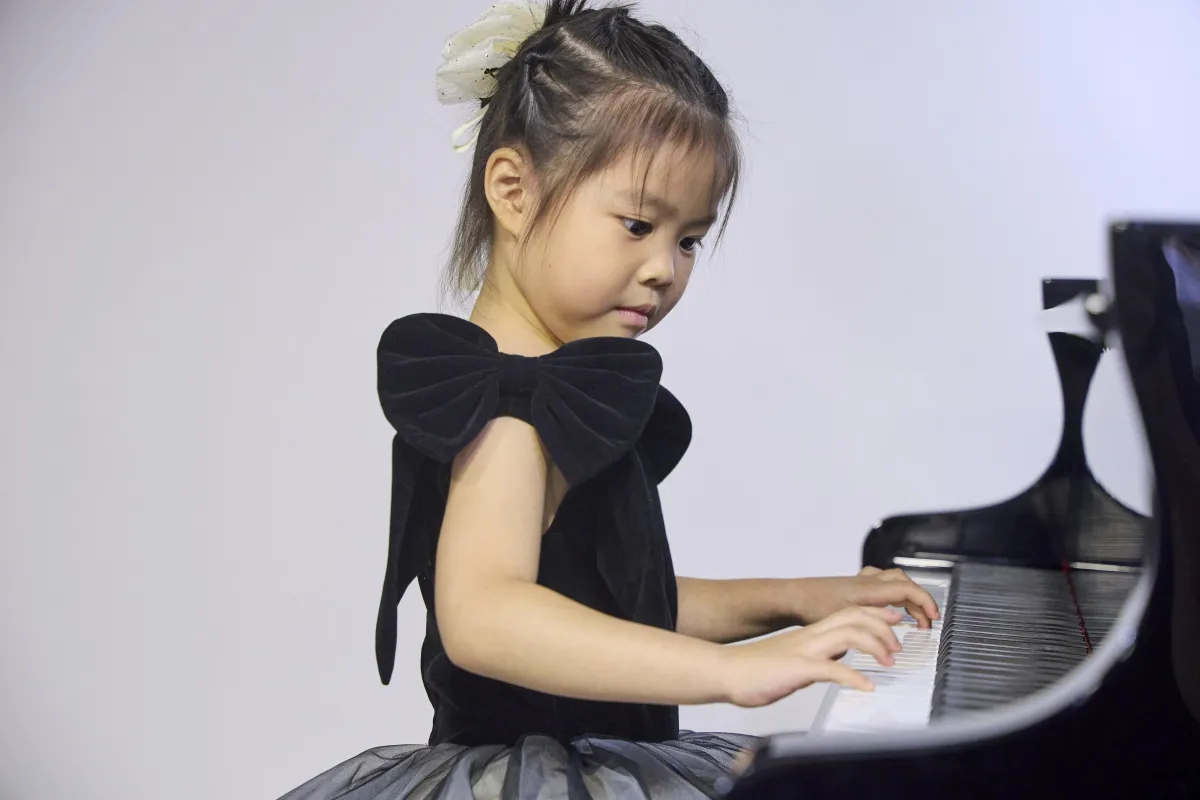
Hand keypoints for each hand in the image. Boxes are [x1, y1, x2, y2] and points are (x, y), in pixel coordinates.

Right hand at [719, 606, 903, 707]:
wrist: (726, 671)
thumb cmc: (755, 669)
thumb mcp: (793, 658)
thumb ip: (816, 657)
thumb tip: (834, 662)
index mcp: (810, 634)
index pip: (849, 613)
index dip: (875, 613)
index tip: (894, 620)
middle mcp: (810, 637)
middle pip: (854, 617)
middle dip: (883, 627)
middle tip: (898, 646)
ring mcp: (805, 651)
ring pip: (849, 635)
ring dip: (875, 646)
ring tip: (889, 662)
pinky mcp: (798, 669)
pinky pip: (833, 670)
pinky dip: (855, 677)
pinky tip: (867, 687)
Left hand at [792, 567, 940, 628]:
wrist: (792, 597)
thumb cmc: (811, 607)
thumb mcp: (844, 619)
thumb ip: (869, 623)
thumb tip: (894, 629)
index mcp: (869, 589)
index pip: (907, 589)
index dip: (926, 602)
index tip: (934, 618)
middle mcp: (867, 582)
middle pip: (905, 583)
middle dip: (921, 601)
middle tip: (927, 622)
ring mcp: (860, 582)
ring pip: (894, 580)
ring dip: (908, 595)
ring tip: (913, 617)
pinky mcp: (852, 586)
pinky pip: (881, 582)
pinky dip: (893, 592)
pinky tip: (888, 608)